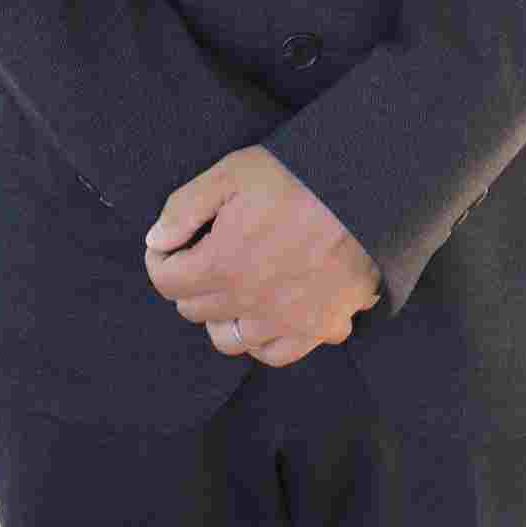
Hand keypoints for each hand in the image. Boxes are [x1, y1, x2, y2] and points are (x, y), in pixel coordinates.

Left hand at [143, 145, 382, 366]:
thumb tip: (157, 240)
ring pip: (230, 339)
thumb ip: (185, 207)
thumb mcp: (233, 173)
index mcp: (221, 265)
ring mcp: (284, 321)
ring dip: (223, 315)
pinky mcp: (319, 328)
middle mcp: (248, 303)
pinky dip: (265, 339)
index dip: (161, 260)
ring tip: (235, 286)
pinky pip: (276, 354)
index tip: (172, 245)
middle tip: (207, 254)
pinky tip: (271, 312)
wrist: (369, 192)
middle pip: (195, 310)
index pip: (167, 281)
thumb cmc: (299, 177)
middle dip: (191, 283)